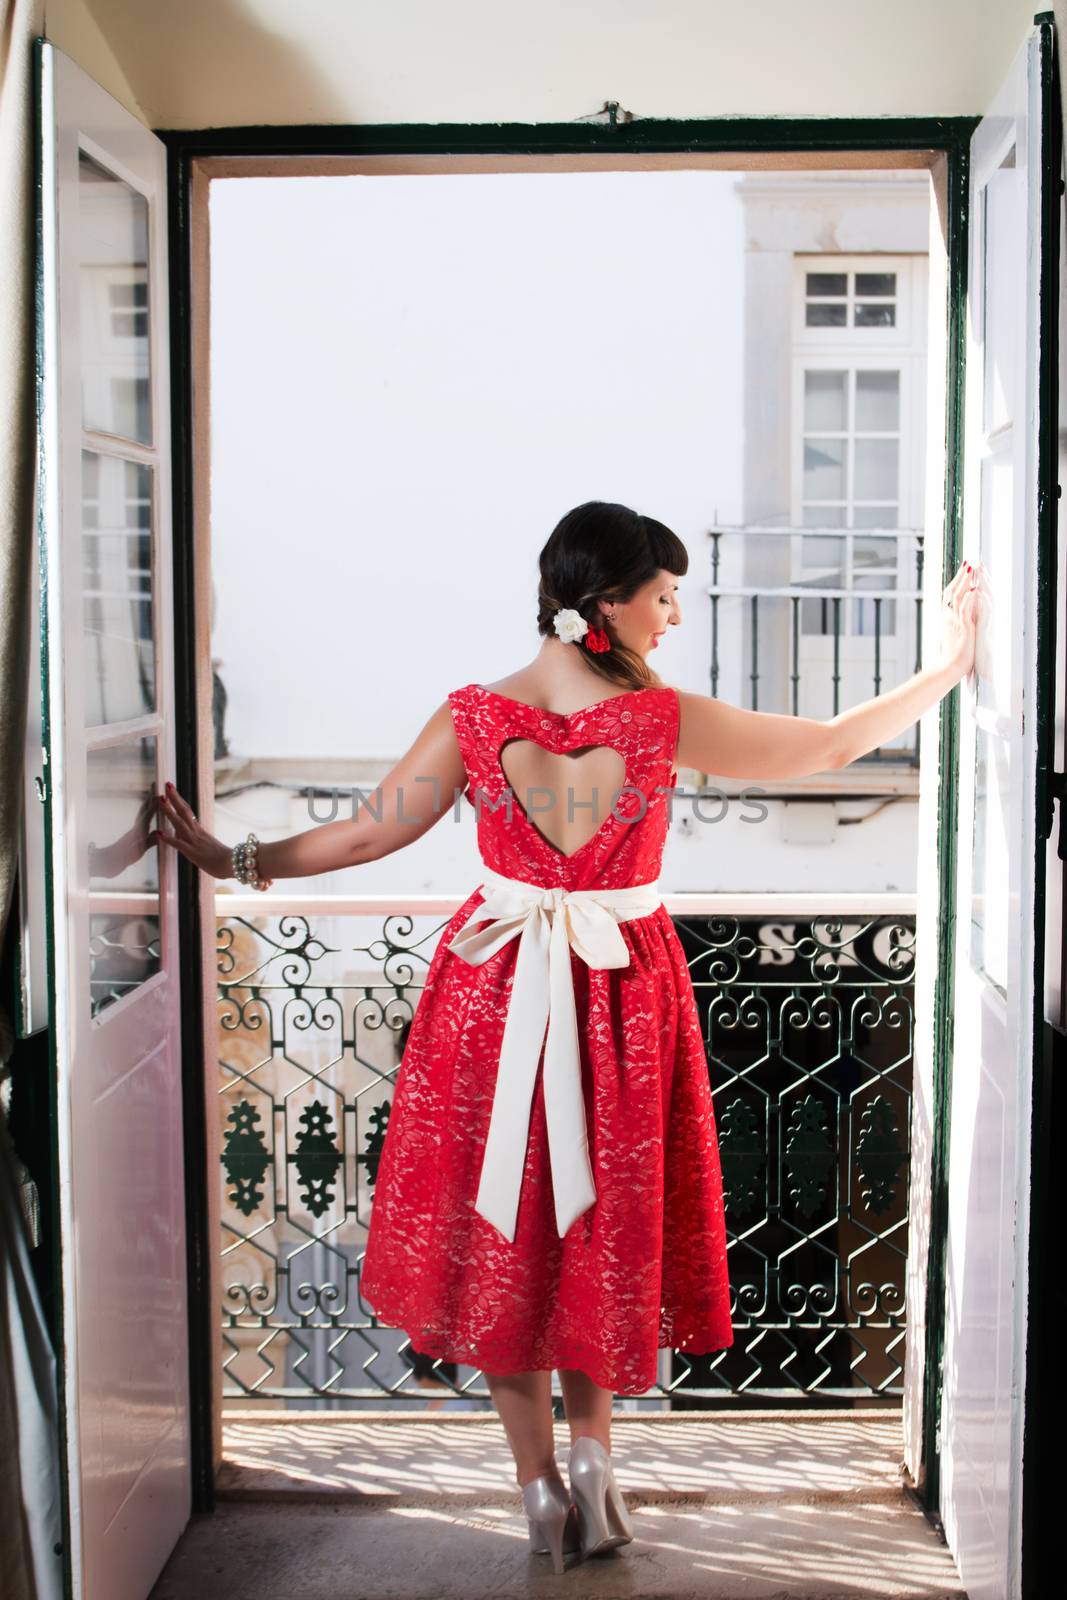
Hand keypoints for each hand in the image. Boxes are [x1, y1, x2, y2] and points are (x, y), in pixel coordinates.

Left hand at [153, 782, 231, 877]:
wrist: (234, 864)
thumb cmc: (226, 859)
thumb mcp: (212, 848)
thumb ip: (204, 843)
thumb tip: (200, 841)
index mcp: (201, 831)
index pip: (188, 812)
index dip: (179, 801)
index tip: (172, 791)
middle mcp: (197, 833)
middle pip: (184, 811)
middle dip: (174, 798)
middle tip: (167, 784)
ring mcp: (194, 841)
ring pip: (179, 823)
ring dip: (168, 811)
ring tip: (160, 799)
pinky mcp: (192, 852)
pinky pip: (178, 844)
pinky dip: (168, 838)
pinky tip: (158, 833)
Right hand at [937, 559, 981, 680]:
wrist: (949, 667)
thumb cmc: (953, 655)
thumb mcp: (954, 634)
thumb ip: (958, 621)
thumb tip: (962, 613)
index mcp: (948, 617)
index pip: (951, 594)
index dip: (957, 581)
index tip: (964, 569)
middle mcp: (950, 617)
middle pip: (953, 591)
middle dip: (961, 576)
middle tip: (968, 562)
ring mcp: (955, 621)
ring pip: (958, 597)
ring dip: (964, 582)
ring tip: (971, 569)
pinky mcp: (962, 628)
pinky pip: (964, 610)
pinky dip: (969, 599)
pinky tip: (973, 589)